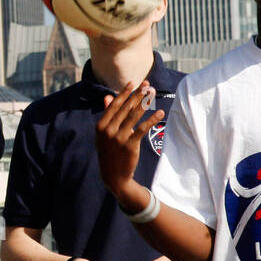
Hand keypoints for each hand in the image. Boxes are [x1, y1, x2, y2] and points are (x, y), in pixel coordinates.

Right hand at [96, 82, 163, 210]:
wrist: (113, 176)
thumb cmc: (110, 152)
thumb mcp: (104, 134)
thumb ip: (107, 115)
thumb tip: (108, 97)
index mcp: (100, 126)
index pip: (114, 105)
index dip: (124, 93)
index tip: (133, 83)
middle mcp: (108, 130)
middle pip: (125, 108)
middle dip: (137, 95)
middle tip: (147, 85)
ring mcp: (118, 138)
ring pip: (134, 116)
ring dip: (145, 103)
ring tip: (153, 93)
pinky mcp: (130, 145)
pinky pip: (142, 129)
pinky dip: (152, 120)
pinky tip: (160, 113)